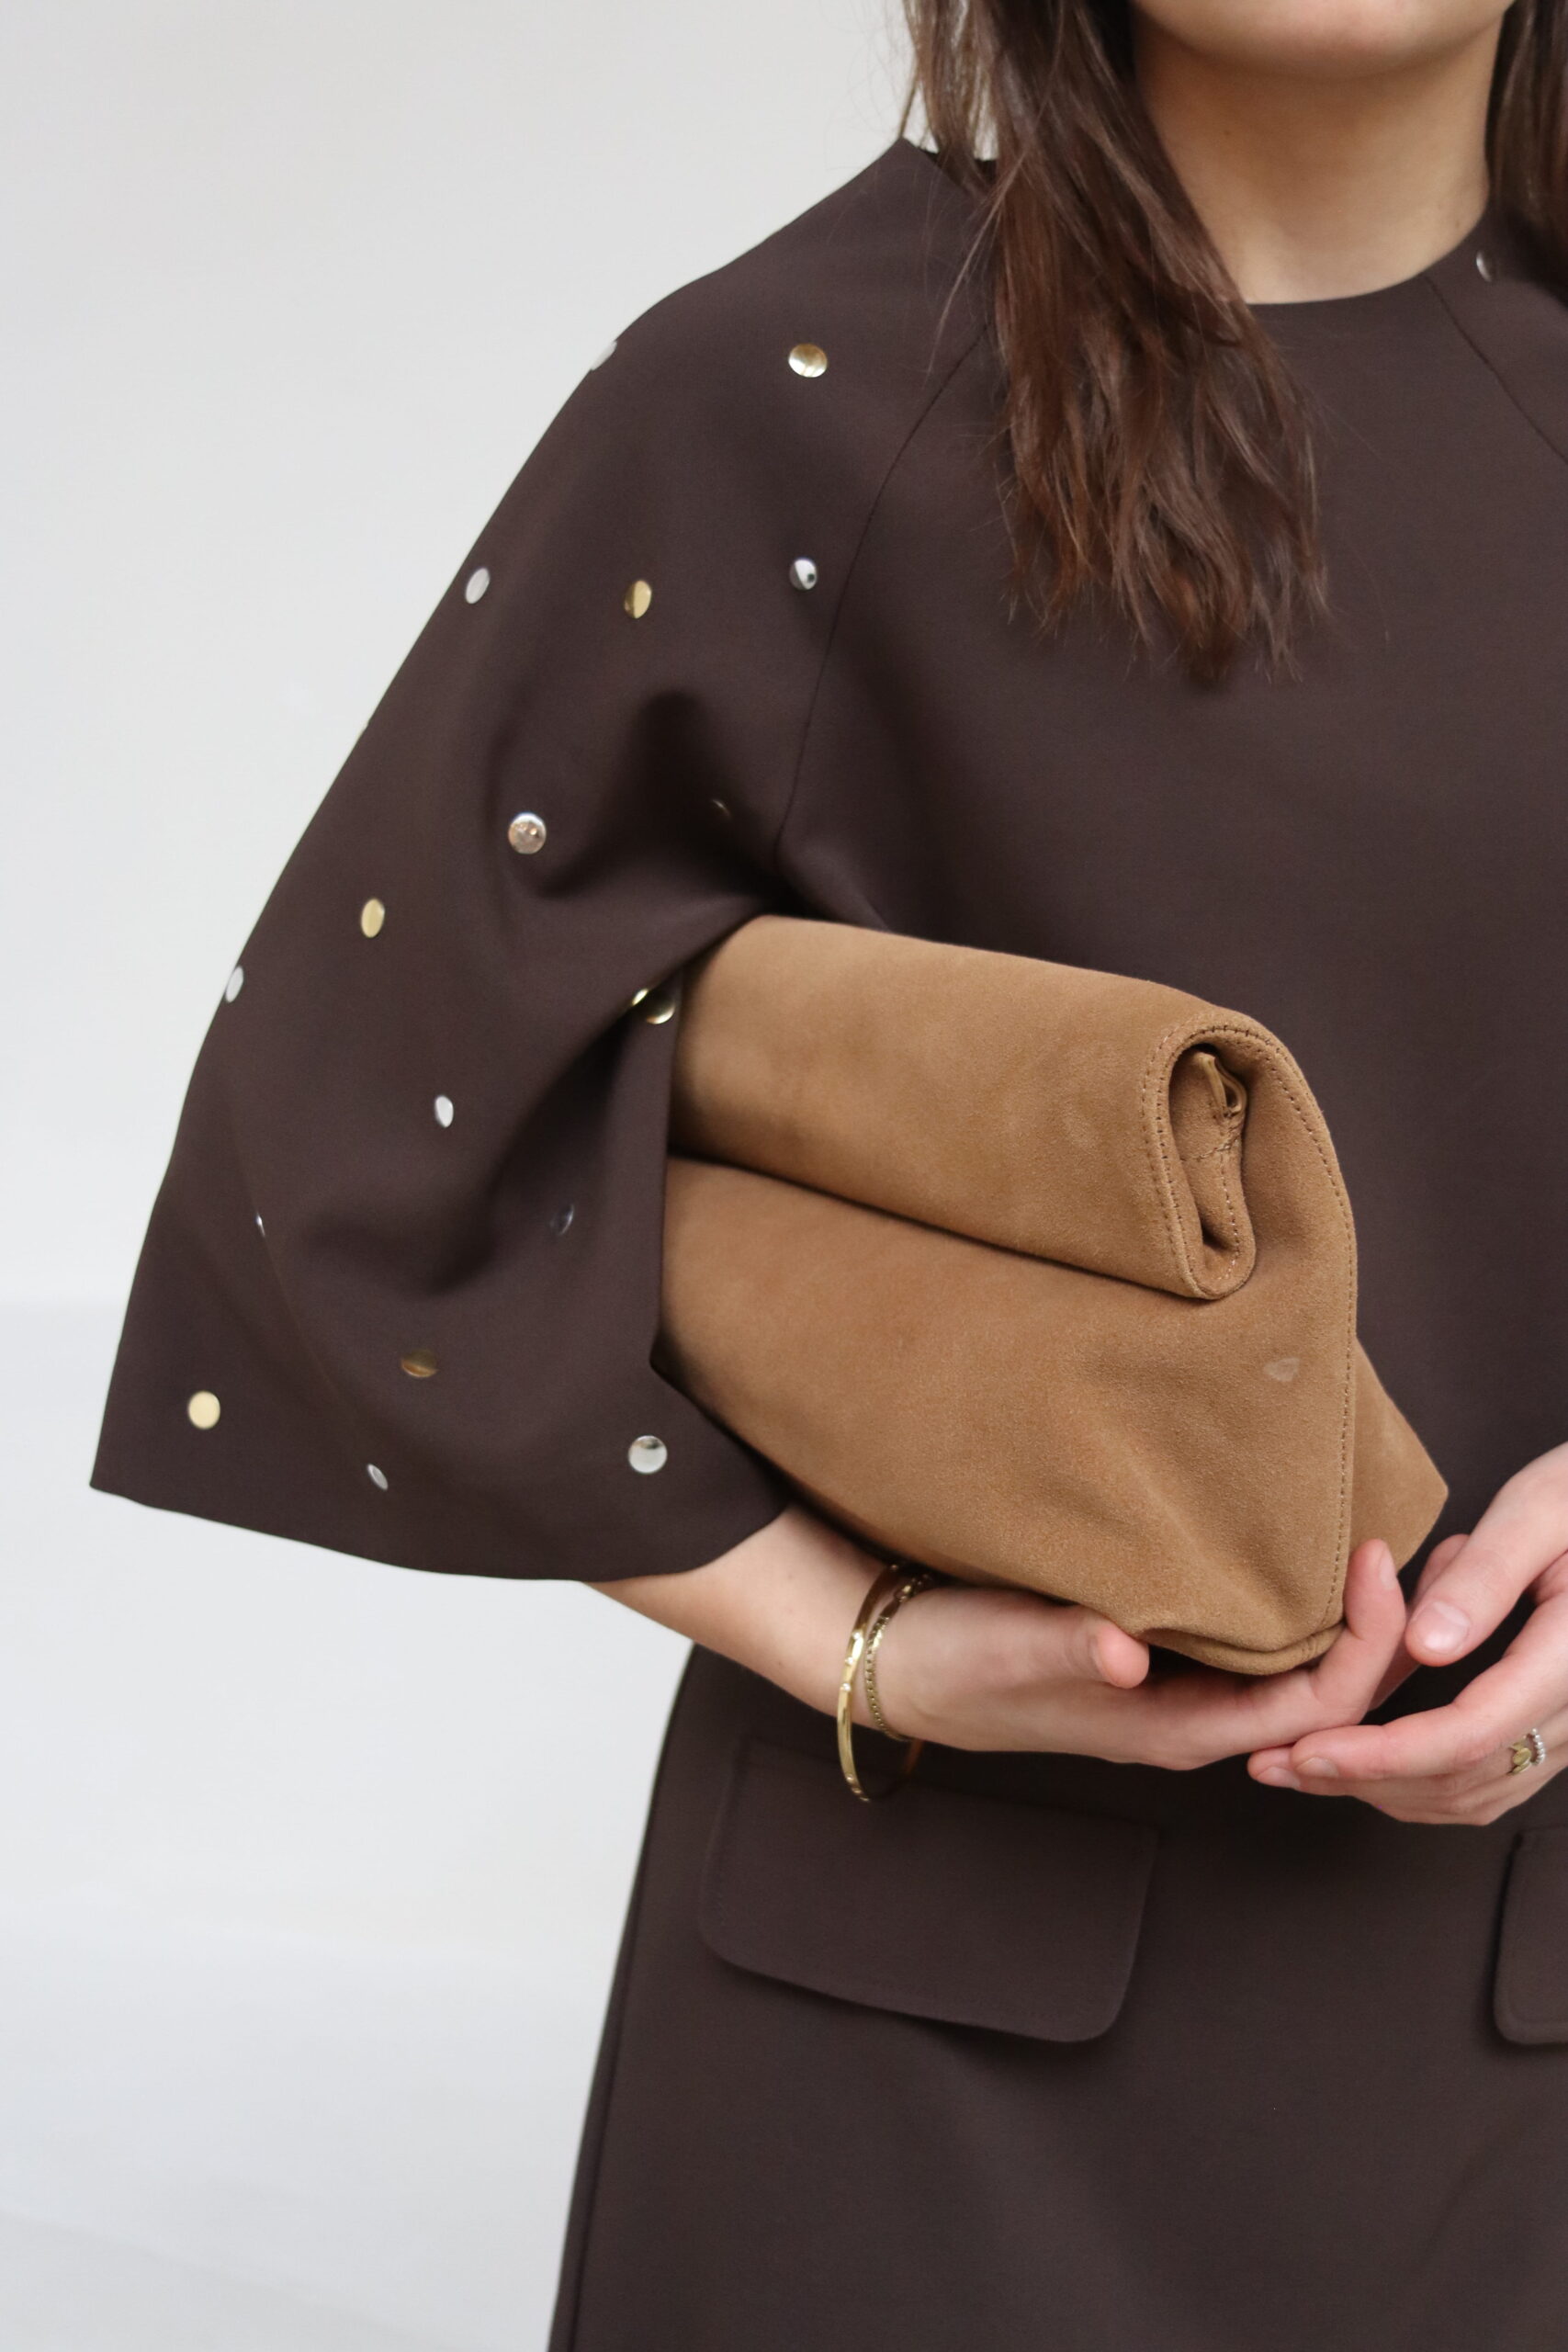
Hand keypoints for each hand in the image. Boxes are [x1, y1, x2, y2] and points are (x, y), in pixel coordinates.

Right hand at [594, 1503, 1409, 1769]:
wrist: (886, 1658)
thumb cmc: (946, 1664)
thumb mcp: (1001, 1652)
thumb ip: (1067, 1649)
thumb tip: (1129, 1649)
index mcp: (1171, 1731)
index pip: (1309, 1710)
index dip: (1358, 1645)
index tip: (1368, 1561)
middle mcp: (1186, 1716)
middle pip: (1317, 1692)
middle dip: (1368, 1631)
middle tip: (1383, 1539)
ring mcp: (1169, 1687)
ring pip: (1285, 1664)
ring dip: (1329, 1616)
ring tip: (1348, 1537)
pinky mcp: (1147, 1652)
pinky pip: (1244, 1634)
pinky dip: (1280, 1597)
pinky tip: (1282, 1546)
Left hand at [1248, 1440, 1567, 1823]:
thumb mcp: (1541, 1510)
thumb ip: (1484, 1576)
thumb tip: (1424, 1648)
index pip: (1468, 1735)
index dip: (1379, 1754)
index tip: (1304, 1749)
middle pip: (1463, 1778)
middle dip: (1361, 1779)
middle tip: (1271, 1765)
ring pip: (1475, 1793)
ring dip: (1384, 1790)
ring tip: (1297, 1766)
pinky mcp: (1559, 1725)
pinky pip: (1491, 1781)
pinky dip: (1422, 1784)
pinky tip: (1363, 1760)